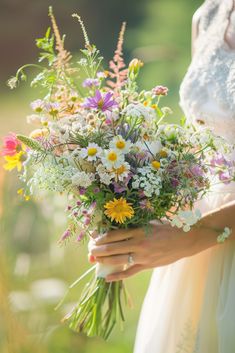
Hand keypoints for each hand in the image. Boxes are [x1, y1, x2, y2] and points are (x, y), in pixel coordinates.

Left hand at [89, 222, 215, 281]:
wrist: (185, 240)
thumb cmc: (167, 228)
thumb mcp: (150, 222)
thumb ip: (136, 226)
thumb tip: (119, 228)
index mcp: (139, 230)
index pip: (115, 234)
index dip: (102, 237)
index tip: (94, 238)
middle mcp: (139, 244)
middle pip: (113, 248)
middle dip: (99, 250)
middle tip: (90, 251)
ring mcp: (143, 256)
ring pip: (119, 260)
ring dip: (105, 260)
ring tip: (94, 260)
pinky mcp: (147, 265)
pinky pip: (130, 272)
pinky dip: (118, 275)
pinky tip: (107, 277)